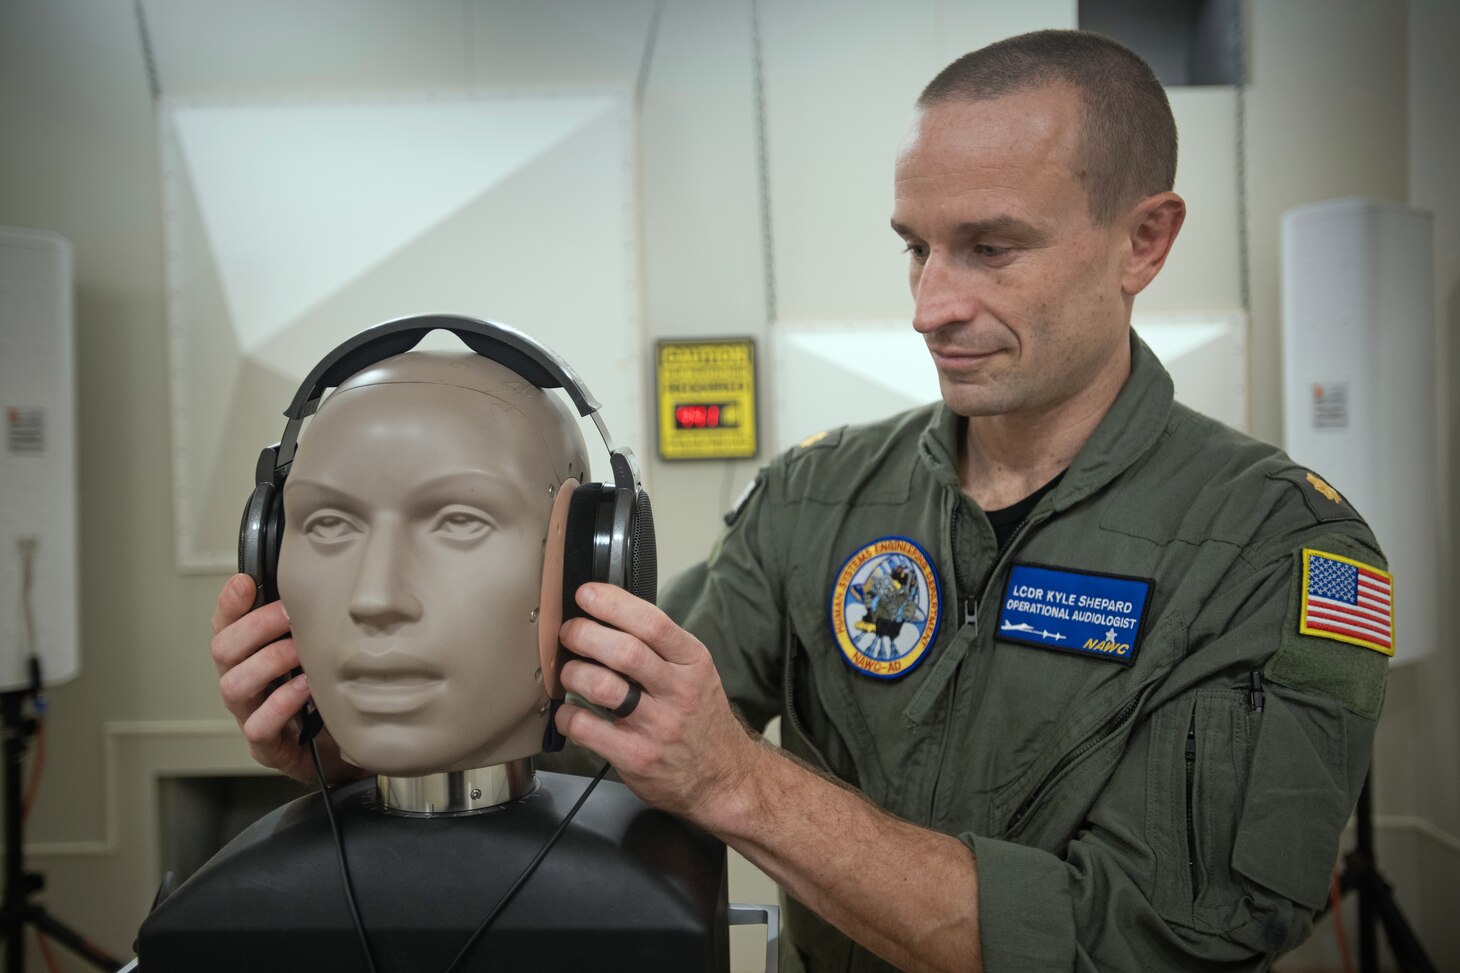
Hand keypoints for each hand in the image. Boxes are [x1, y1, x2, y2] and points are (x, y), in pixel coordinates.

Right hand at [210, 574, 359, 784]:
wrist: (341, 749)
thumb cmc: (322, 696)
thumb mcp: (314, 654)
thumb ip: (304, 625)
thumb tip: (316, 585)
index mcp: (247, 657)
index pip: (225, 625)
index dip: (229, 603)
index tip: (245, 582)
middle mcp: (242, 684)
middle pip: (223, 650)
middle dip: (255, 627)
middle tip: (289, 615)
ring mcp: (250, 715)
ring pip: (234, 686)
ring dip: (268, 662)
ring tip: (299, 652)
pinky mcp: (266, 746)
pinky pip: (259, 726)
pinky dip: (280, 704)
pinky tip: (304, 689)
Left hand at [554, 583, 764, 823]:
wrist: (724, 777)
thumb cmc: (701, 719)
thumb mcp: (696, 674)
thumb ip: (660, 647)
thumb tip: (608, 615)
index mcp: (694, 663)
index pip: (652, 624)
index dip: (613, 604)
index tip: (587, 594)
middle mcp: (679, 692)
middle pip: (624, 652)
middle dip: (584, 634)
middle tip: (569, 632)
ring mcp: (658, 727)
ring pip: (603, 687)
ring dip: (573, 673)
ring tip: (568, 671)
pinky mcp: (636, 757)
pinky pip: (587, 729)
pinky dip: (567, 715)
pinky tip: (569, 712)